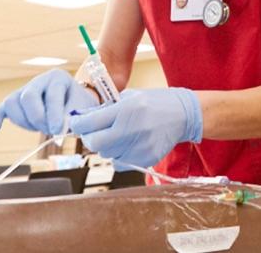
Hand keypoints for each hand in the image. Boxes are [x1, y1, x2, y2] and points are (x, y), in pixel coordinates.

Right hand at [0, 69, 98, 135]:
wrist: (74, 103)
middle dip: (37, 118)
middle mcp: (39, 80)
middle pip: (28, 97)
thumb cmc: (79, 106)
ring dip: (23, 121)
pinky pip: (1, 108)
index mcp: (58, 78)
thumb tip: (57, 132)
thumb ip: (70, 118)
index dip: (54, 114)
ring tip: (39, 128)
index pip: (52, 95)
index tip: (58, 131)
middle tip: (49, 130)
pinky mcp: (15, 101)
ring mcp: (24, 89)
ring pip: (12, 102)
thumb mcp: (80, 109)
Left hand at [69, 87, 202, 168]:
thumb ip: (107, 109)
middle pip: (95, 143)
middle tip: (94, 131)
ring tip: (118, 135)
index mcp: (126, 109)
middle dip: (90, 137)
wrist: (184, 114)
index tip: (76, 122)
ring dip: (107, 146)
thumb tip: (83, 119)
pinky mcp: (146, 158)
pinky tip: (129, 144)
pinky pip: (120, 163)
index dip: (78, 123)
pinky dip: (119, 156)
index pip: (89, 123)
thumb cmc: (156, 102)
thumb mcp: (131, 97)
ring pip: (107, 154)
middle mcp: (131, 129)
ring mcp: (139, 146)